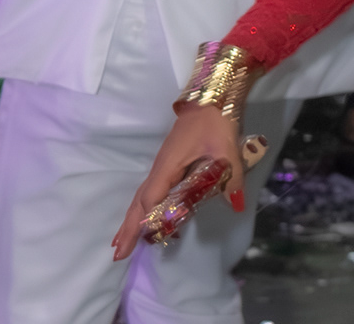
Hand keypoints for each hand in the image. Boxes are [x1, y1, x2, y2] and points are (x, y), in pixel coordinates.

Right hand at [112, 104, 242, 260]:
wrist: (210, 100)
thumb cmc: (215, 123)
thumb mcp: (226, 149)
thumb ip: (232, 179)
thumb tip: (236, 205)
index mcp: (169, 165)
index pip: (153, 196)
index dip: (148, 219)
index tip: (142, 241)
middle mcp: (160, 169)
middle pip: (138, 202)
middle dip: (128, 227)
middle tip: (116, 252)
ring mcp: (162, 167)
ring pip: (141, 198)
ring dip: (131, 220)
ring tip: (121, 242)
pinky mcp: (168, 166)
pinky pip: (149, 192)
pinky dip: (141, 209)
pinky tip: (144, 220)